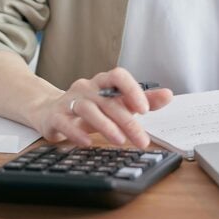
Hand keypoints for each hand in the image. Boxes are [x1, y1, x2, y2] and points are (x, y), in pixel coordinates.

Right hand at [37, 66, 171, 147]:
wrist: (49, 111)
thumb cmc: (90, 107)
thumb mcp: (116, 103)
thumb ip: (142, 99)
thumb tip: (168, 95)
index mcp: (102, 83)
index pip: (118, 76)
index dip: (132, 89)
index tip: (145, 109)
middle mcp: (86, 88)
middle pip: (108, 101)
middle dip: (127, 121)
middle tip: (142, 140)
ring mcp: (69, 101)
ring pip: (87, 109)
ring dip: (105, 125)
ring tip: (120, 141)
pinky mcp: (55, 117)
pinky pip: (65, 122)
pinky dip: (76, 132)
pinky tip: (88, 142)